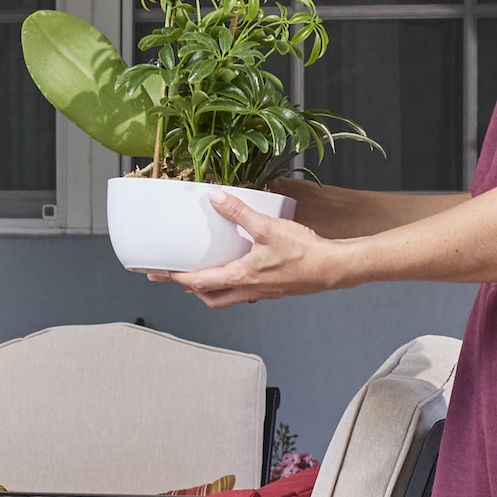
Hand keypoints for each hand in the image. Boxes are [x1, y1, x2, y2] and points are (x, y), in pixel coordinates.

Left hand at [147, 191, 350, 306]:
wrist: (334, 268)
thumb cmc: (304, 253)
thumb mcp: (268, 227)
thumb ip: (240, 212)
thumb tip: (216, 198)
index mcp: (241, 277)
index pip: (200, 282)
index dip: (178, 277)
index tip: (162, 274)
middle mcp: (249, 290)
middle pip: (211, 299)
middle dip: (193, 290)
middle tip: (178, 278)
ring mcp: (262, 292)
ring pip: (229, 299)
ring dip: (213, 291)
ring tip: (205, 276)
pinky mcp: (275, 289)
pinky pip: (247, 293)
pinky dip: (235, 285)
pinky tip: (240, 270)